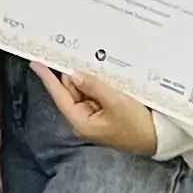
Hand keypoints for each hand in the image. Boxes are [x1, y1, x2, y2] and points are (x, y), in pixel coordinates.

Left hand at [35, 60, 160, 154]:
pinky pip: (94, 94)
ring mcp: (92, 116)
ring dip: (89, 78)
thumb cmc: (136, 125)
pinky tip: (106, 76)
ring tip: (99, 67)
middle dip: (74, 73)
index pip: (60, 95)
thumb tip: (75, 74)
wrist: (156, 138)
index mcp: (81, 121)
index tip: (36, 63)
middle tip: (78, 54)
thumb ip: (93, 86)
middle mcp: (83, 119)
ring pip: (83, 90)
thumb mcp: (116, 101)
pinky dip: (97, 84)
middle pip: (71, 90)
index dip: (47, 78)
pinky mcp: (102, 113)